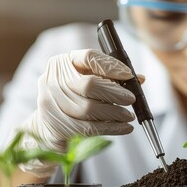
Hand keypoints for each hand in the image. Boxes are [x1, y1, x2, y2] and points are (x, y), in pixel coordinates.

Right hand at [18, 49, 137, 176]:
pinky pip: (88, 128)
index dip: (111, 66)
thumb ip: (111, 77)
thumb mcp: (87, 80)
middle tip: (130, 99)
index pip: (88, 57)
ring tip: (128, 116)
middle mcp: (52, 80)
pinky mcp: (55, 125)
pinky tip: (123, 128)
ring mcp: (51, 104)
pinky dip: (110, 128)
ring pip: (89, 109)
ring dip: (114, 113)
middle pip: (89, 85)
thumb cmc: (72, 97)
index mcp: (61, 63)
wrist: (47, 125)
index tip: (129, 74)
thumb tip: (139, 79)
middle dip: (114, 93)